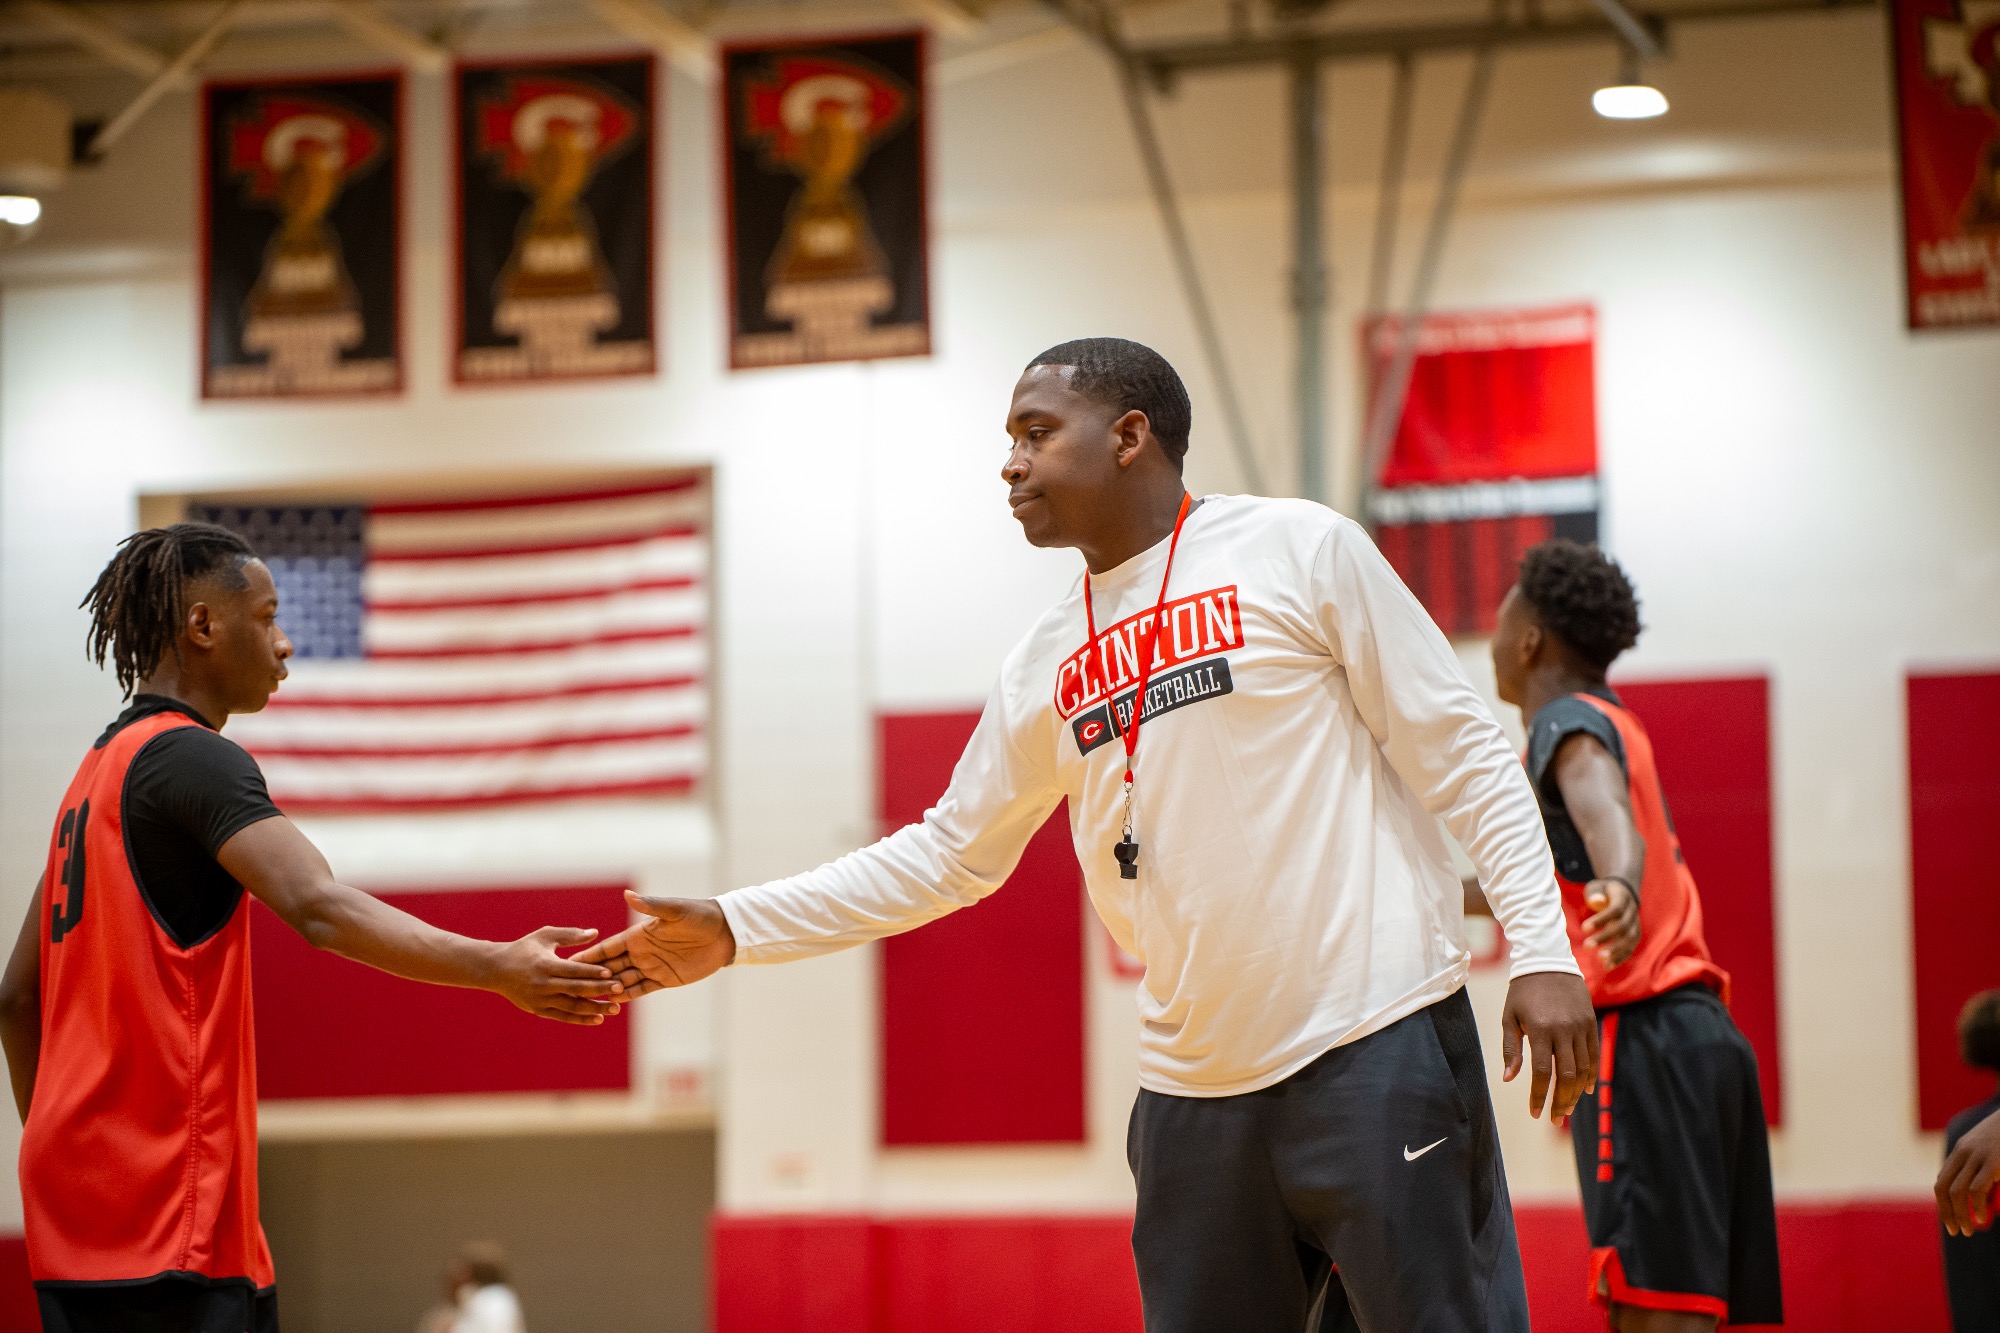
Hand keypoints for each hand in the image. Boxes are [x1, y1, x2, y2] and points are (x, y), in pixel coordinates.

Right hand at [484, 926, 624, 1025]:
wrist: (496, 969)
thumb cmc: (524, 949)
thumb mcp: (545, 936)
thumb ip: (570, 935)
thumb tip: (595, 933)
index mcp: (545, 964)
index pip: (573, 970)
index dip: (592, 972)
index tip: (611, 973)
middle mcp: (542, 984)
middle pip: (575, 989)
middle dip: (599, 990)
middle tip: (620, 989)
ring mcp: (540, 999)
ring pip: (571, 1006)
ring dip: (594, 1008)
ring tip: (615, 1008)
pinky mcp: (538, 1010)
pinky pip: (563, 1016)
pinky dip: (580, 1019)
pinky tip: (598, 1019)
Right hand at [572, 893, 736, 998]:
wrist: (724, 932)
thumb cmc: (699, 915)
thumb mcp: (674, 911)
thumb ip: (650, 907)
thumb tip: (627, 895)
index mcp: (639, 935)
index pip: (608, 947)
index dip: (589, 955)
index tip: (569, 961)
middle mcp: (642, 952)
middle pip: (611, 966)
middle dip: (593, 976)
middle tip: (570, 986)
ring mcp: (652, 966)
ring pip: (623, 980)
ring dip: (608, 988)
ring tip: (589, 998)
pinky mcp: (666, 979)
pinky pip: (642, 989)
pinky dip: (628, 995)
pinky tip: (614, 1002)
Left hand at [1500, 970, 1597, 1122]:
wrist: (1547, 962)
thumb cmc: (1522, 992)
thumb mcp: (1509, 1017)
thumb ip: (1510, 1049)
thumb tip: (1509, 1079)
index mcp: (1540, 1029)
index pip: (1542, 1072)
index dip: (1539, 1096)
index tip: (1535, 1113)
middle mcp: (1563, 1030)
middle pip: (1567, 1076)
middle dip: (1561, 1101)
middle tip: (1554, 1119)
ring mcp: (1580, 1027)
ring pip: (1583, 1069)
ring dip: (1576, 1093)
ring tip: (1567, 1108)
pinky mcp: (1591, 1023)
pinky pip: (1594, 1055)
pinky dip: (1592, 1075)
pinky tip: (1586, 1090)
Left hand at [1582, 879, 1640, 968]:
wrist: (1623, 892)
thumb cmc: (1603, 891)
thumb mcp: (1597, 887)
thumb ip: (1595, 894)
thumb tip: (1596, 901)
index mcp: (1623, 898)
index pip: (1615, 910)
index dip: (1600, 920)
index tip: (1583, 928)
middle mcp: (1633, 912)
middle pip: (1622, 927)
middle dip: (1605, 938)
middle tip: (1586, 946)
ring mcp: (1636, 925)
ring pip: (1629, 940)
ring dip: (1615, 951)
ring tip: (1600, 960)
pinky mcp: (1635, 935)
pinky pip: (1631, 948)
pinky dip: (1620, 958)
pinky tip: (1607, 966)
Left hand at [1938, 1107, 1999, 1236]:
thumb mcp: (1992, 1152)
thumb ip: (1984, 1172)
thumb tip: (1982, 1202)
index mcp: (1961, 1150)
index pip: (1943, 1180)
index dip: (1944, 1202)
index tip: (1951, 1219)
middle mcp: (1964, 1152)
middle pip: (1942, 1187)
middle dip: (1946, 1212)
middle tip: (1954, 1231)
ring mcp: (1977, 1157)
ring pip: (1957, 1191)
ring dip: (1959, 1215)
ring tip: (1968, 1230)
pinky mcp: (1992, 1162)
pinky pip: (1976, 1189)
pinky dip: (1976, 1206)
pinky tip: (1982, 1218)